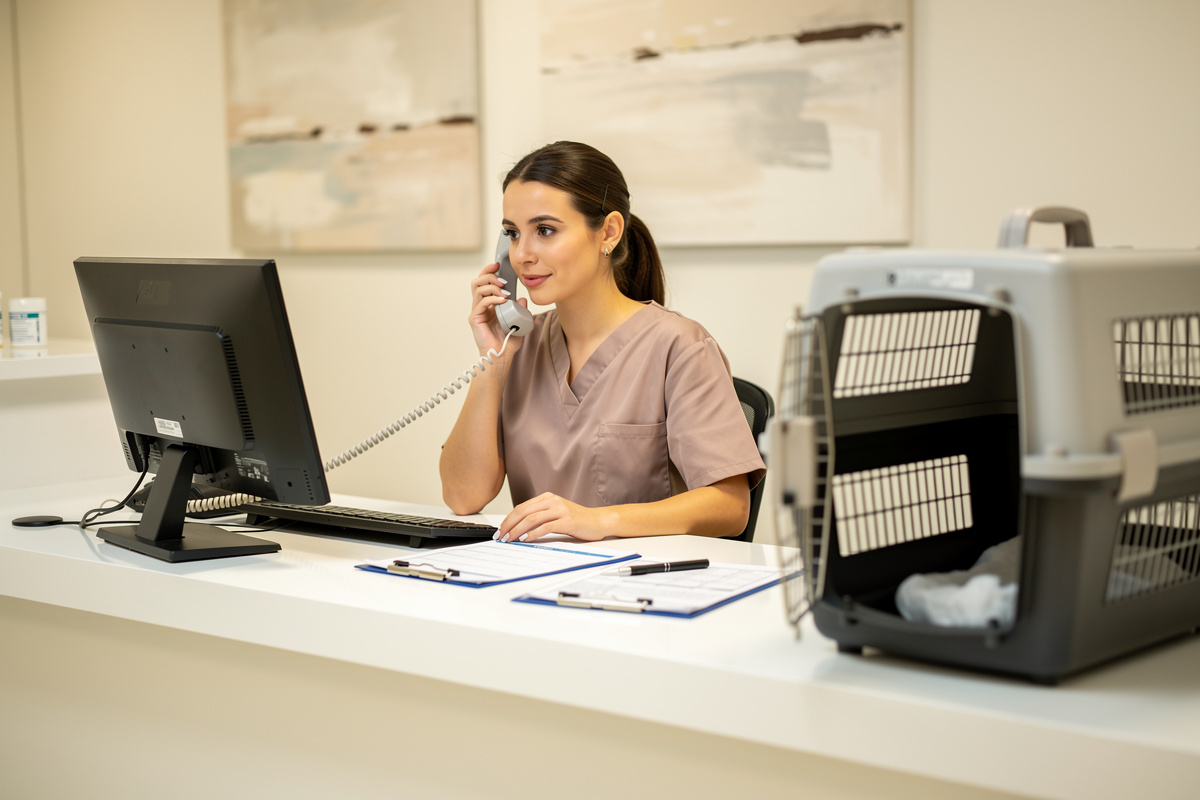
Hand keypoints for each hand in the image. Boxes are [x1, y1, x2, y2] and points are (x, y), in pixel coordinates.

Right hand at [469, 261, 527, 357]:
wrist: (501, 357)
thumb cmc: (507, 342)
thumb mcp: (520, 322)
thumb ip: (522, 310)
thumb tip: (523, 298)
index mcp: (489, 304)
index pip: (485, 282)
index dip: (490, 271)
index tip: (499, 265)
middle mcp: (480, 306)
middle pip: (477, 281)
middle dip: (489, 275)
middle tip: (502, 280)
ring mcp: (477, 312)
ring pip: (477, 289)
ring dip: (492, 286)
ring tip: (504, 292)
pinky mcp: (475, 319)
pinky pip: (481, 303)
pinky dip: (492, 298)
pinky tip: (502, 301)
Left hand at [494, 492, 610, 542]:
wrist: (598, 521)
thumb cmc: (577, 519)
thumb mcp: (556, 514)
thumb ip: (540, 517)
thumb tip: (518, 529)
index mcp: (547, 497)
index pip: (521, 507)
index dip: (508, 519)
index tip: (500, 530)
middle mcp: (552, 501)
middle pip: (523, 512)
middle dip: (509, 525)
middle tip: (501, 536)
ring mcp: (560, 510)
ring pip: (532, 519)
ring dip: (518, 530)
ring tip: (510, 539)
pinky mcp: (567, 521)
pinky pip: (546, 526)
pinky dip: (533, 533)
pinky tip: (526, 539)